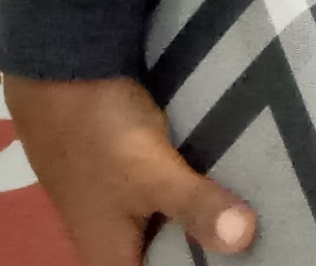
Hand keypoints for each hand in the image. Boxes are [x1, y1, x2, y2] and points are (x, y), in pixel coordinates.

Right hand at [3, 72, 257, 263]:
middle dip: (205, 245)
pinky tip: (231, 176)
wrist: (56, 68)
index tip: (243, 258)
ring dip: (202, 214)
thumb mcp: (152, 173)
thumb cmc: (98, 133)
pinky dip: (193, 186)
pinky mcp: (126, 169)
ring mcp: (116, 201)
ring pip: (167, 221)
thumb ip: (196, 207)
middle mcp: (109, 238)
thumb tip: (246, 238)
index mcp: (109, 258)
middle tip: (259, 231)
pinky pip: (167, 191)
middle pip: (167, 254)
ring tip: (255, 208)